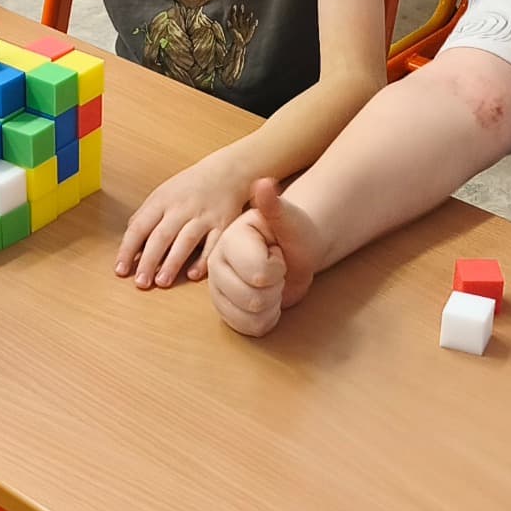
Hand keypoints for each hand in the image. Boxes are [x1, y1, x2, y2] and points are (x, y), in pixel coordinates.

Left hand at [117, 148, 249, 288]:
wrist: (226, 172)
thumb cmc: (190, 187)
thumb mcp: (162, 195)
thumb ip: (145, 218)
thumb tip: (129, 246)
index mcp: (162, 201)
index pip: (139, 227)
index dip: (127, 249)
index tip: (120, 270)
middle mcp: (181, 208)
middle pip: (161, 236)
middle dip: (149, 261)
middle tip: (140, 283)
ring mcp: (203, 217)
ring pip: (185, 241)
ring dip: (172, 263)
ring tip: (162, 282)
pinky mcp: (223, 225)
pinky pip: (213, 245)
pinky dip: (203, 260)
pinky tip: (193, 275)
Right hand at [207, 178, 321, 335]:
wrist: (294, 250)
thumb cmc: (293, 232)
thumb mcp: (288, 217)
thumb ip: (273, 205)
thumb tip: (263, 182)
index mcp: (227, 240)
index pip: (259, 274)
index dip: (278, 268)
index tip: (277, 251)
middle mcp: (215, 266)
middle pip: (253, 300)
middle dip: (276, 288)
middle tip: (276, 269)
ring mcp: (218, 290)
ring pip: (251, 317)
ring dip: (272, 305)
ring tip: (271, 285)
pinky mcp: (225, 310)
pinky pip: (249, 328)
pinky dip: (267, 319)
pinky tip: (268, 301)